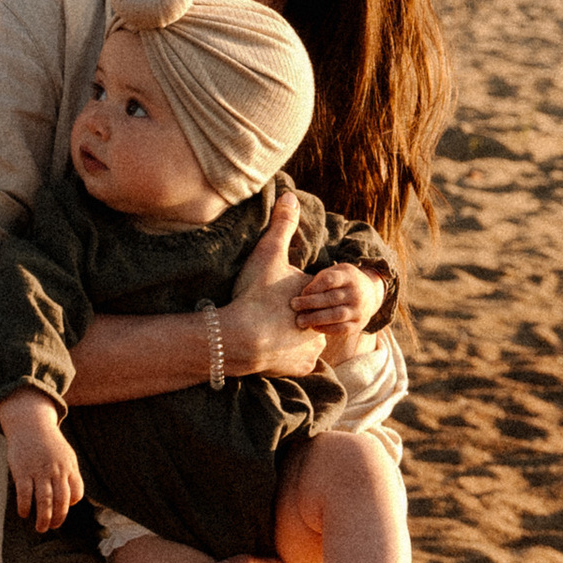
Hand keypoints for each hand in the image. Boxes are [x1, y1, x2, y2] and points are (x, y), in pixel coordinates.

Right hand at [0, 393, 83, 533]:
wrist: (31, 424)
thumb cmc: (49, 443)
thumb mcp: (67, 455)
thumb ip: (71, 475)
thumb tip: (73, 500)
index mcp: (69, 467)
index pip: (77, 492)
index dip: (71, 504)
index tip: (64, 509)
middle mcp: (56, 471)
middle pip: (61, 501)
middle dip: (58, 518)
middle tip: (52, 527)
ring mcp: (39, 471)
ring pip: (44, 501)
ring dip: (43, 518)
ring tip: (40, 528)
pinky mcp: (23, 471)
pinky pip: (25, 494)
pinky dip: (24, 507)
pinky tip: (23, 514)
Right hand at [215, 187, 319, 376]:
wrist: (241, 338)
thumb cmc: (255, 294)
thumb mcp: (268, 254)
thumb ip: (282, 225)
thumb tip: (290, 195)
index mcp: (318, 295)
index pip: (310, 291)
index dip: (291, 291)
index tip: (272, 293)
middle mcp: (322, 321)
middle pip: (310, 314)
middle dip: (294, 315)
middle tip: (268, 313)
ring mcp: (313, 347)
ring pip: (305, 339)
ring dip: (292, 337)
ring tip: (268, 331)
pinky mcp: (301, 367)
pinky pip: (297, 361)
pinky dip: (286, 357)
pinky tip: (271, 349)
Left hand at [286, 259, 385, 366]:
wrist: (370, 294)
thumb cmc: (342, 282)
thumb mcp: (336, 272)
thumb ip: (320, 278)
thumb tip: (299, 291)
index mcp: (349, 276)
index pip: (330, 280)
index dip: (313, 286)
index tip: (301, 292)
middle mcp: (357, 293)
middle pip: (332, 298)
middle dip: (310, 303)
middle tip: (294, 305)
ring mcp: (359, 310)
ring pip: (337, 315)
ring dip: (316, 318)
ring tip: (300, 321)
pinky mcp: (358, 325)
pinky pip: (341, 329)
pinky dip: (326, 329)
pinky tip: (313, 327)